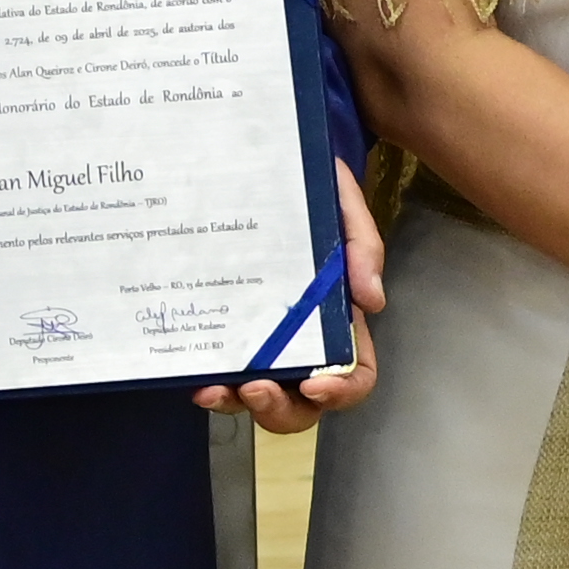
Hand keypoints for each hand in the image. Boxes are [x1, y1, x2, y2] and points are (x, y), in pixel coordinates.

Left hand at [195, 164, 387, 432]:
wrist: (259, 159)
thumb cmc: (311, 186)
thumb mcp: (342, 202)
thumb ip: (363, 244)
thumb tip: (373, 300)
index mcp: (339, 317)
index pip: (355, 373)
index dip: (341, 391)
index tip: (314, 384)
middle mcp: (303, 337)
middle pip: (304, 401)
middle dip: (280, 409)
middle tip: (255, 388)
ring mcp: (261, 336)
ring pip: (258, 396)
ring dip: (238, 405)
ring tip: (214, 389)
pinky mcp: (225, 327)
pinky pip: (221, 370)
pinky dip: (211, 384)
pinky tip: (196, 376)